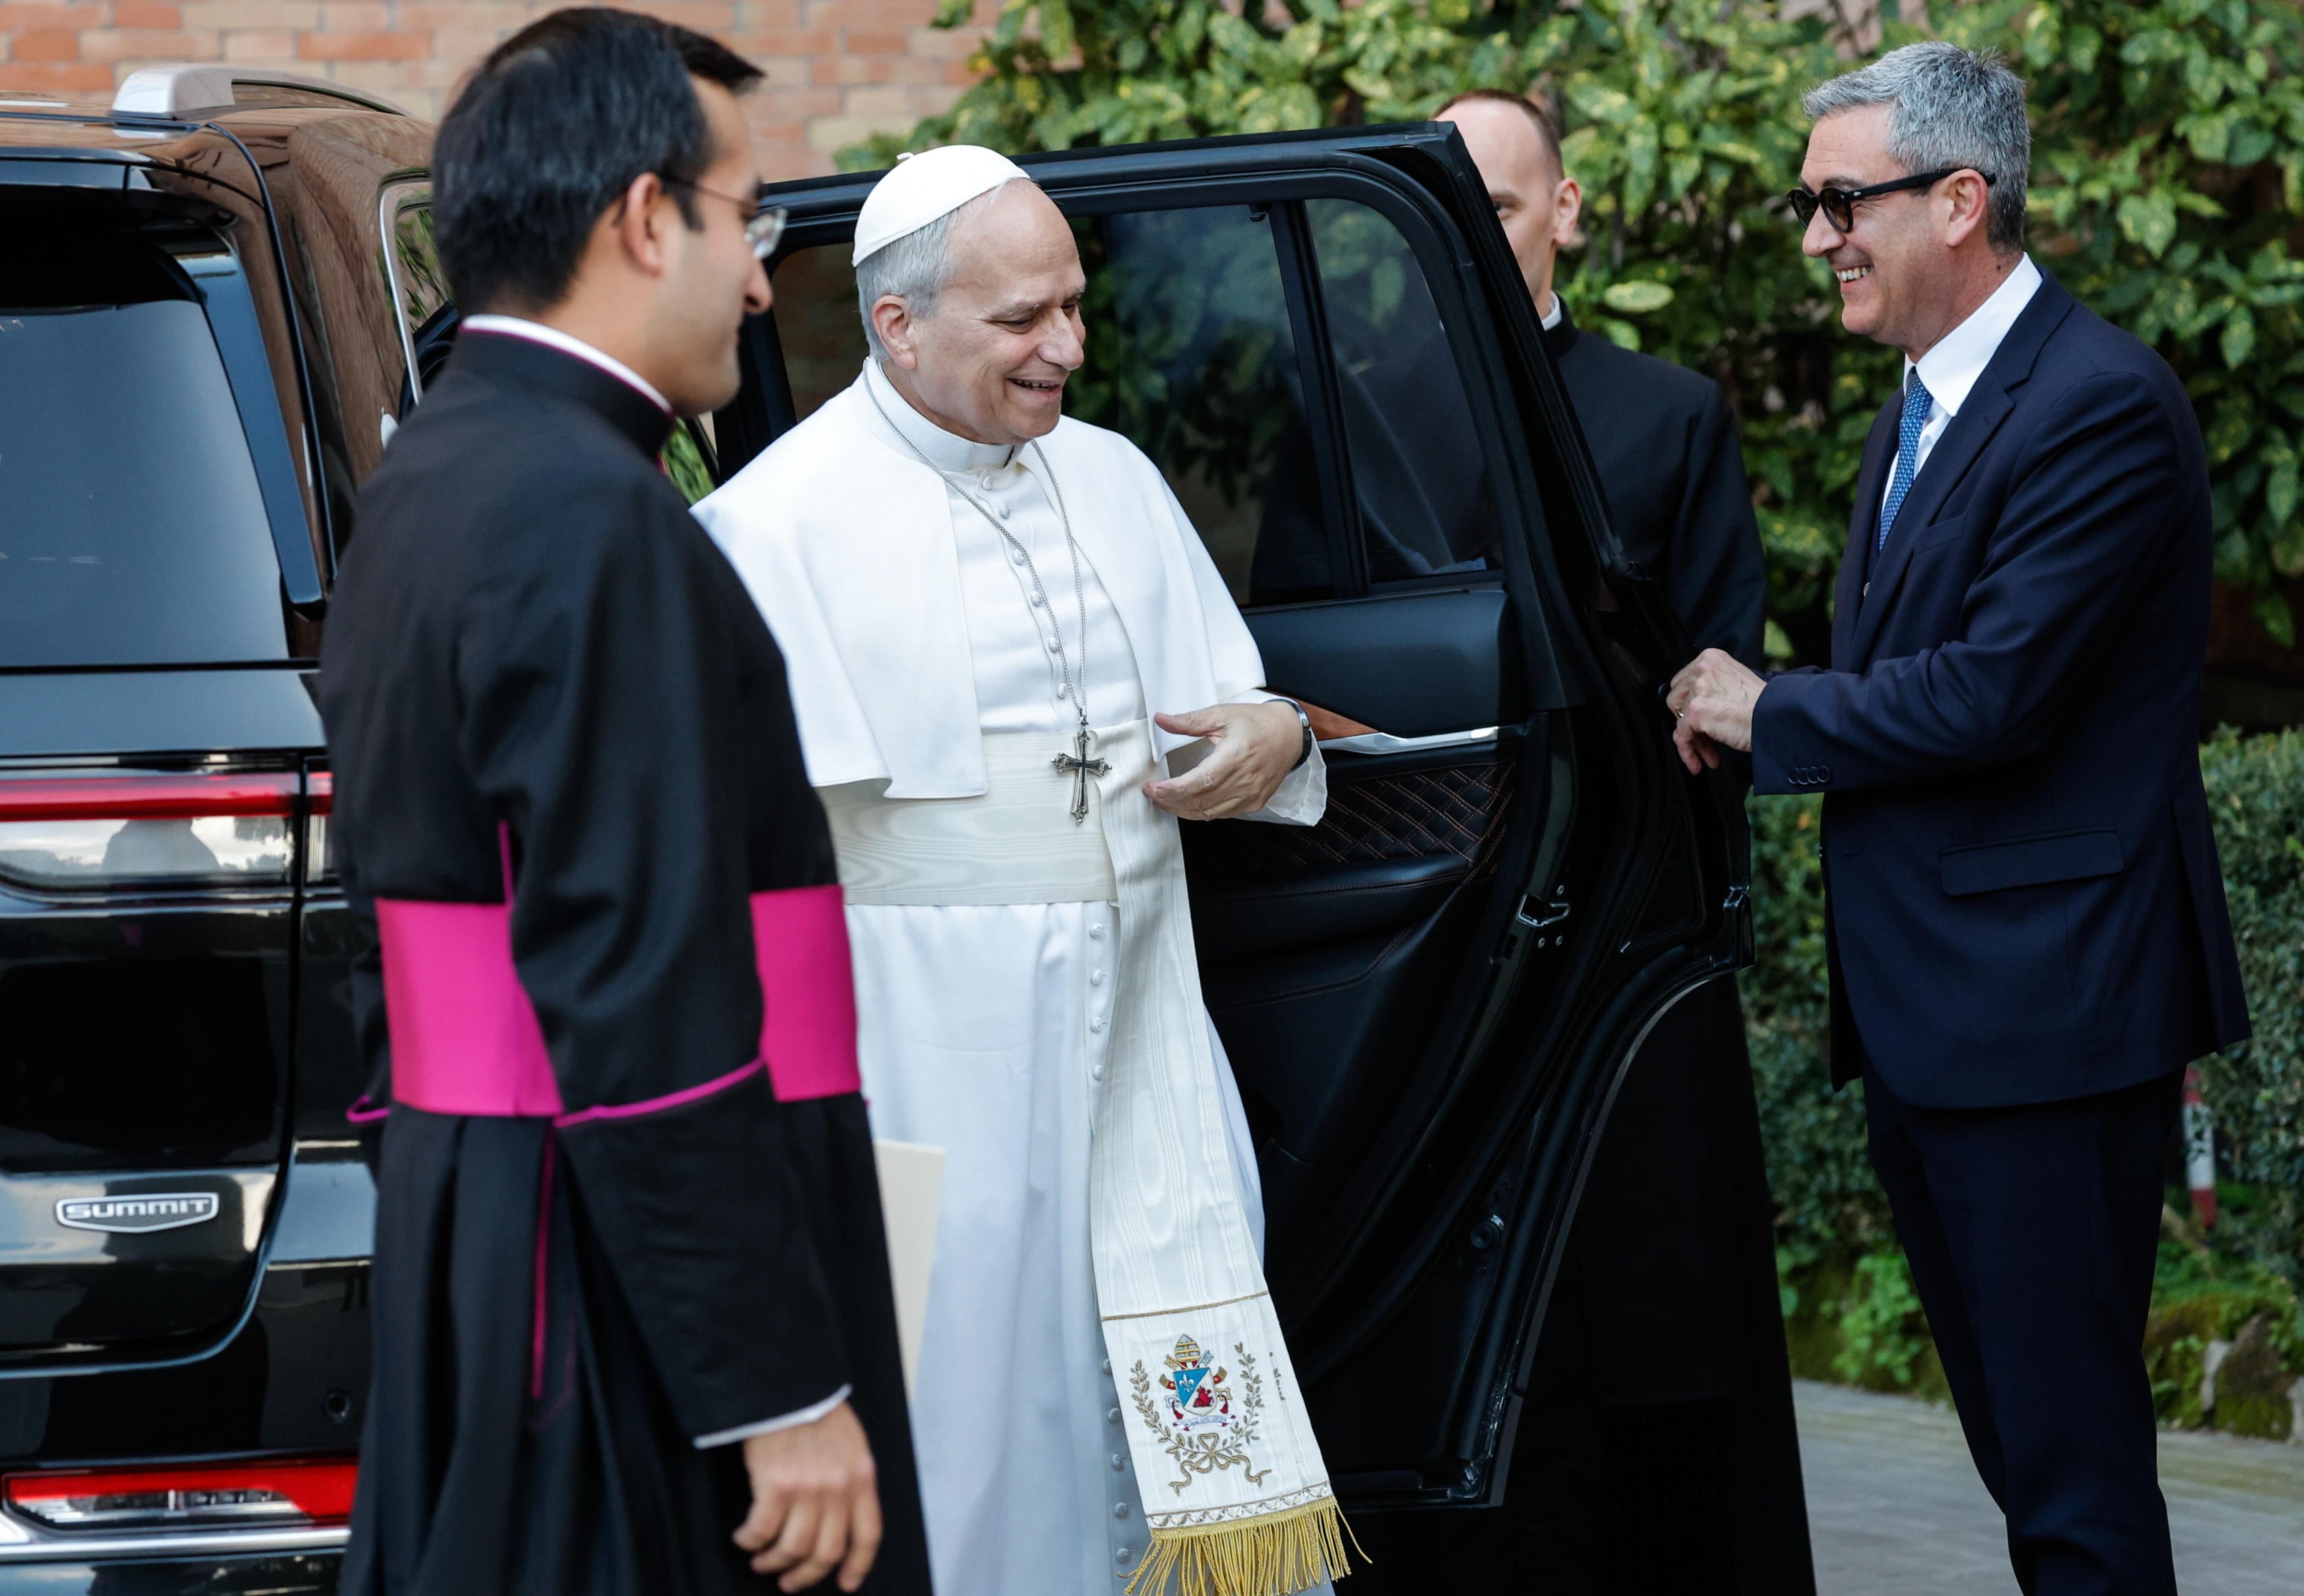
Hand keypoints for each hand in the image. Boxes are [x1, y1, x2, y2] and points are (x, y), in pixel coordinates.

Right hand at [732, 1402, 881, 1591]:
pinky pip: (761, 1531)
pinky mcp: (776, 1487)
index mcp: (862, 1479)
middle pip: (827, 1552)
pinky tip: (744, 1538)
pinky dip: (750, 1541)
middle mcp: (839, 1490)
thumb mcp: (851, 1445)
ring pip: (793, 1549)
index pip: (867, 1535)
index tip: (847, 1583)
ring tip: (761, 1560)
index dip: (858, 1565)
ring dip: (774, 1562)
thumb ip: (850, 1480)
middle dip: (806, 1575)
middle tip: (790, 1582)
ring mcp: (808, 1490)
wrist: (789, 1385)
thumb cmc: (816, 1410)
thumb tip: (840, 1516)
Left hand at [1144, 701, 1300, 820]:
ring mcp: (1251, 795)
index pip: (1199, 782)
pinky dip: (1201, 812)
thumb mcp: (1222, 714)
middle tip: (1152, 793)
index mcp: (1236, 757)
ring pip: (1209, 813)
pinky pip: (1222, 815)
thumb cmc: (1257, 723)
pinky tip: (1188, 804)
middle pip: (1200, 801)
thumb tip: (1162, 720)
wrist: (1288, 735)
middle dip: (1171, 801)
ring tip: (1164, 801)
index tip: (1153, 788)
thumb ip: (1189, 721)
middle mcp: (1245, 781)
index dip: (1173, 790)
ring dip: (1182, 810)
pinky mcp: (1254, 803)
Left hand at [1665, 649, 1764, 774]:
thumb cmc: (1764, 705)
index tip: (1701, 722)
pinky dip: (1687, 753)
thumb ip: (1712, 686)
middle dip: (1689, 723)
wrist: (1777, 717)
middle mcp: (1701, 669)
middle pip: (1677, 700)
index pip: (1683, 683)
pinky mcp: (1697, 710)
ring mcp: (1698, 689)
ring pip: (1679, 720)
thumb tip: (1691, 705)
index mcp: (1710, 658)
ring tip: (1709, 753)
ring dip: (1694, 740)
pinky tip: (1699, 763)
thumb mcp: (1734, 682)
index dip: (1690, 705)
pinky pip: (1681, 737)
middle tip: (1705, 739)